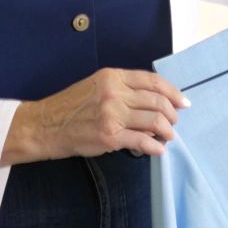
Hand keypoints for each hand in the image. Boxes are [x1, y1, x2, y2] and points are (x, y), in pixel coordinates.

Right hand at [3, 68, 191, 164]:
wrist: (44, 126)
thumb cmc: (70, 107)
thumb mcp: (96, 87)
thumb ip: (123, 90)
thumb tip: (152, 103)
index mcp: (112, 77)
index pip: (153, 81)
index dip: (173, 92)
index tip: (183, 102)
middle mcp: (114, 92)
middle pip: (158, 102)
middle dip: (172, 114)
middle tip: (174, 124)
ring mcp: (112, 114)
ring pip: (155, 121)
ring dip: (167, 132)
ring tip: (167, 137)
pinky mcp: (109, 136)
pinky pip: (143, 141)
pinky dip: (155, 147)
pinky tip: (157, 150)